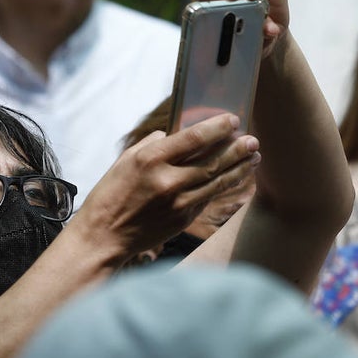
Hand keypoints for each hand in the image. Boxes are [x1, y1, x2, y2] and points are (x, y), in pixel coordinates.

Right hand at [68, 113, 259, 259]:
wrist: (103, 237)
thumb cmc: (111, 195)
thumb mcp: (125, 160)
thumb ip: (153, 144)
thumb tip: (177, 133)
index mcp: (151, 159)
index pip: (194, 138)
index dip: (217, 128)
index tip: (233, 120)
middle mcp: (167, 180)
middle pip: (212, 161)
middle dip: (237, 149)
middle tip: (253, 140)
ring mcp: (177, 203)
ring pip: (217, 182)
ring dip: (239, 168)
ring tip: (254, 157)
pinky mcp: (183, 219)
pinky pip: (209, 198)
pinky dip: (225, 186)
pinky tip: (236, 177)